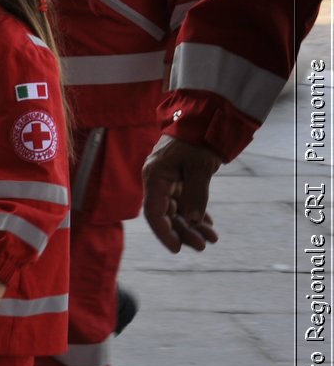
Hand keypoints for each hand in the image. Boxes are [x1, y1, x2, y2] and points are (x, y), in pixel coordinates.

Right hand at [142, 134, 222, 252]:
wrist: (207, 116)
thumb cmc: (199, 138)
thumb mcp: (200, 167)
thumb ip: (196, 195)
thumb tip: (192, 221)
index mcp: (155, 176)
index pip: (154, 212)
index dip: (163, 232)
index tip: (177, 248)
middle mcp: (158, 181)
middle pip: (166, 215)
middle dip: (183, 232)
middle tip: (203, 245)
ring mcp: (169, 180)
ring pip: (177, 210)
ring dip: (192, 225)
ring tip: (211, 238)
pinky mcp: (180, 178)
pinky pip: (185, 201)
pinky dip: (196, 213)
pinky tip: (207, 225)